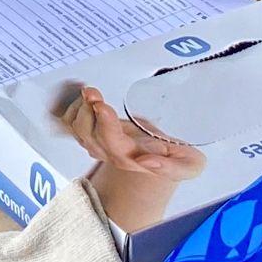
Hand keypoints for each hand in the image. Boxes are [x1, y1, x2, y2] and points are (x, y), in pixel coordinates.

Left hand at [58, 86, 205, 181]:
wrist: (168, 155)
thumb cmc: (178, 156)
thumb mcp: (189, 165)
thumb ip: (173, 168)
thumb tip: (146, 162)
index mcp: (134, 158)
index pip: (114, 145)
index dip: (105, 126)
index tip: (102, 106)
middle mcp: (113, 153)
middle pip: (90, 138)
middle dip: (87, 113)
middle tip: (92, 92)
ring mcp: (100, 145)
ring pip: (78, 132)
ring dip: (78, 110)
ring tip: (89, 92)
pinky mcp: (94, 134)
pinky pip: (72, 126)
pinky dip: (72, 109)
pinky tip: (82, 97)